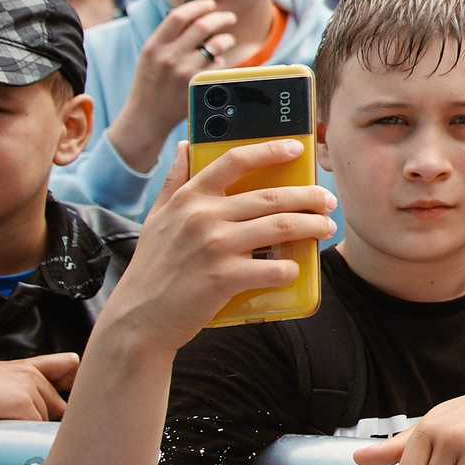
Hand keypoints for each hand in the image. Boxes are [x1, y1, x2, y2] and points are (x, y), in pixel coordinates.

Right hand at [0, 355, 80, 432]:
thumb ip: (12, 392)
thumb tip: (30, 416)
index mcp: (23, 367)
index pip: (70, 366)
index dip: (75, 384)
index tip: (72, 399)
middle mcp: (30, 374)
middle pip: (61, 406)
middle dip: (45, 422)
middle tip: (16, 429)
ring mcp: (29, 387)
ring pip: (46, 421)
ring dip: (29, 433)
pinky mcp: (22, 404)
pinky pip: (34, 430)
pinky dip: (22, 440)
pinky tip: (1, 437)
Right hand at [97, 141, 338, 357]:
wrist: (138, 319)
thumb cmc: (152, 267)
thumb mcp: (157, 217)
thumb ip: (174, 180)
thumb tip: (186, 145)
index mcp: (189, 198)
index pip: (235, 160)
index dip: (270, 150)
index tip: (297, 148)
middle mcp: (203, 217)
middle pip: (271, 196)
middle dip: (309, 196)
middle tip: (327, 201)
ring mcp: (215, 247)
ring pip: (281, 227)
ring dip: (312, 226)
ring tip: (326, 228)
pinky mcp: (224, 278)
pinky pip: (274, 268)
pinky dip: (292, 268)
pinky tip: (297, 268)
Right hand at [111, 0, 237, 164]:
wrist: (146, 116)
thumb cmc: (151, 82)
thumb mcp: (150, 56)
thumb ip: (168, 36)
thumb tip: (196, 13)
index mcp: (153, 46)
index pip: (179, 16)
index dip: (198, 6)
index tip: (210, 4)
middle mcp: (168, 57)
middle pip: (202, 26)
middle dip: (221, 18)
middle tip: (229, 17)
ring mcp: (183, 72)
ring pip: (216, 45)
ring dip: (226, 40)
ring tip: (226, 40)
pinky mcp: (197, 86)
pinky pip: (219, 65)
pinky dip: (221, 60)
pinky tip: (216, 62)